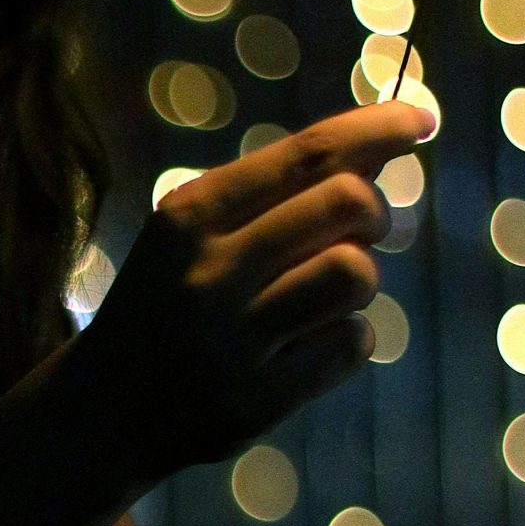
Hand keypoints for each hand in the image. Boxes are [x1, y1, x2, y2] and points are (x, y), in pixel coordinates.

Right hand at [84, 104, 433, 474]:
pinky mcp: (257, 400)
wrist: (104, 405)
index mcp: (190, 215)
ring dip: (359, 277)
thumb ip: (270, 193)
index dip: (378, 128)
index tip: (420, 119)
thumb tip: (380, 145)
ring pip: (356, 273)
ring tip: (324, 292)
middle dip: (375, 210)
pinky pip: (351, 344)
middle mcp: (209, 270)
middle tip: (360, 230)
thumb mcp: (190, 233)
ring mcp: (233, 339)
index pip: (308, 153)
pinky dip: (348, 337)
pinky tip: (310, 342)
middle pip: (349, 203)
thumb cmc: (167, 300)